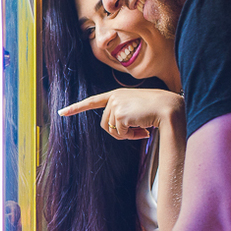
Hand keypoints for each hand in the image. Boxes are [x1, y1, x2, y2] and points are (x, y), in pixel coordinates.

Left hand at [58, 88, 183, 141]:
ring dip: (126, 135)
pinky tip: (143, 129)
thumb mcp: (137, 109)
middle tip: (137, 130)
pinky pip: (120, 134)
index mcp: (117, 94)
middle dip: (120, 132)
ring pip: (111, 130)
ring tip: (141, 128)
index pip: (92, 101)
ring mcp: (115, 105)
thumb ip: (124, 116)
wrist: (169, 107)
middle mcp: (114, 97)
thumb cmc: (157, 109)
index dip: (76, 108)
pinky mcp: (119, 114)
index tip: (61, 113)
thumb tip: (118, 131)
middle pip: (105, 124)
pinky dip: (131, 136)